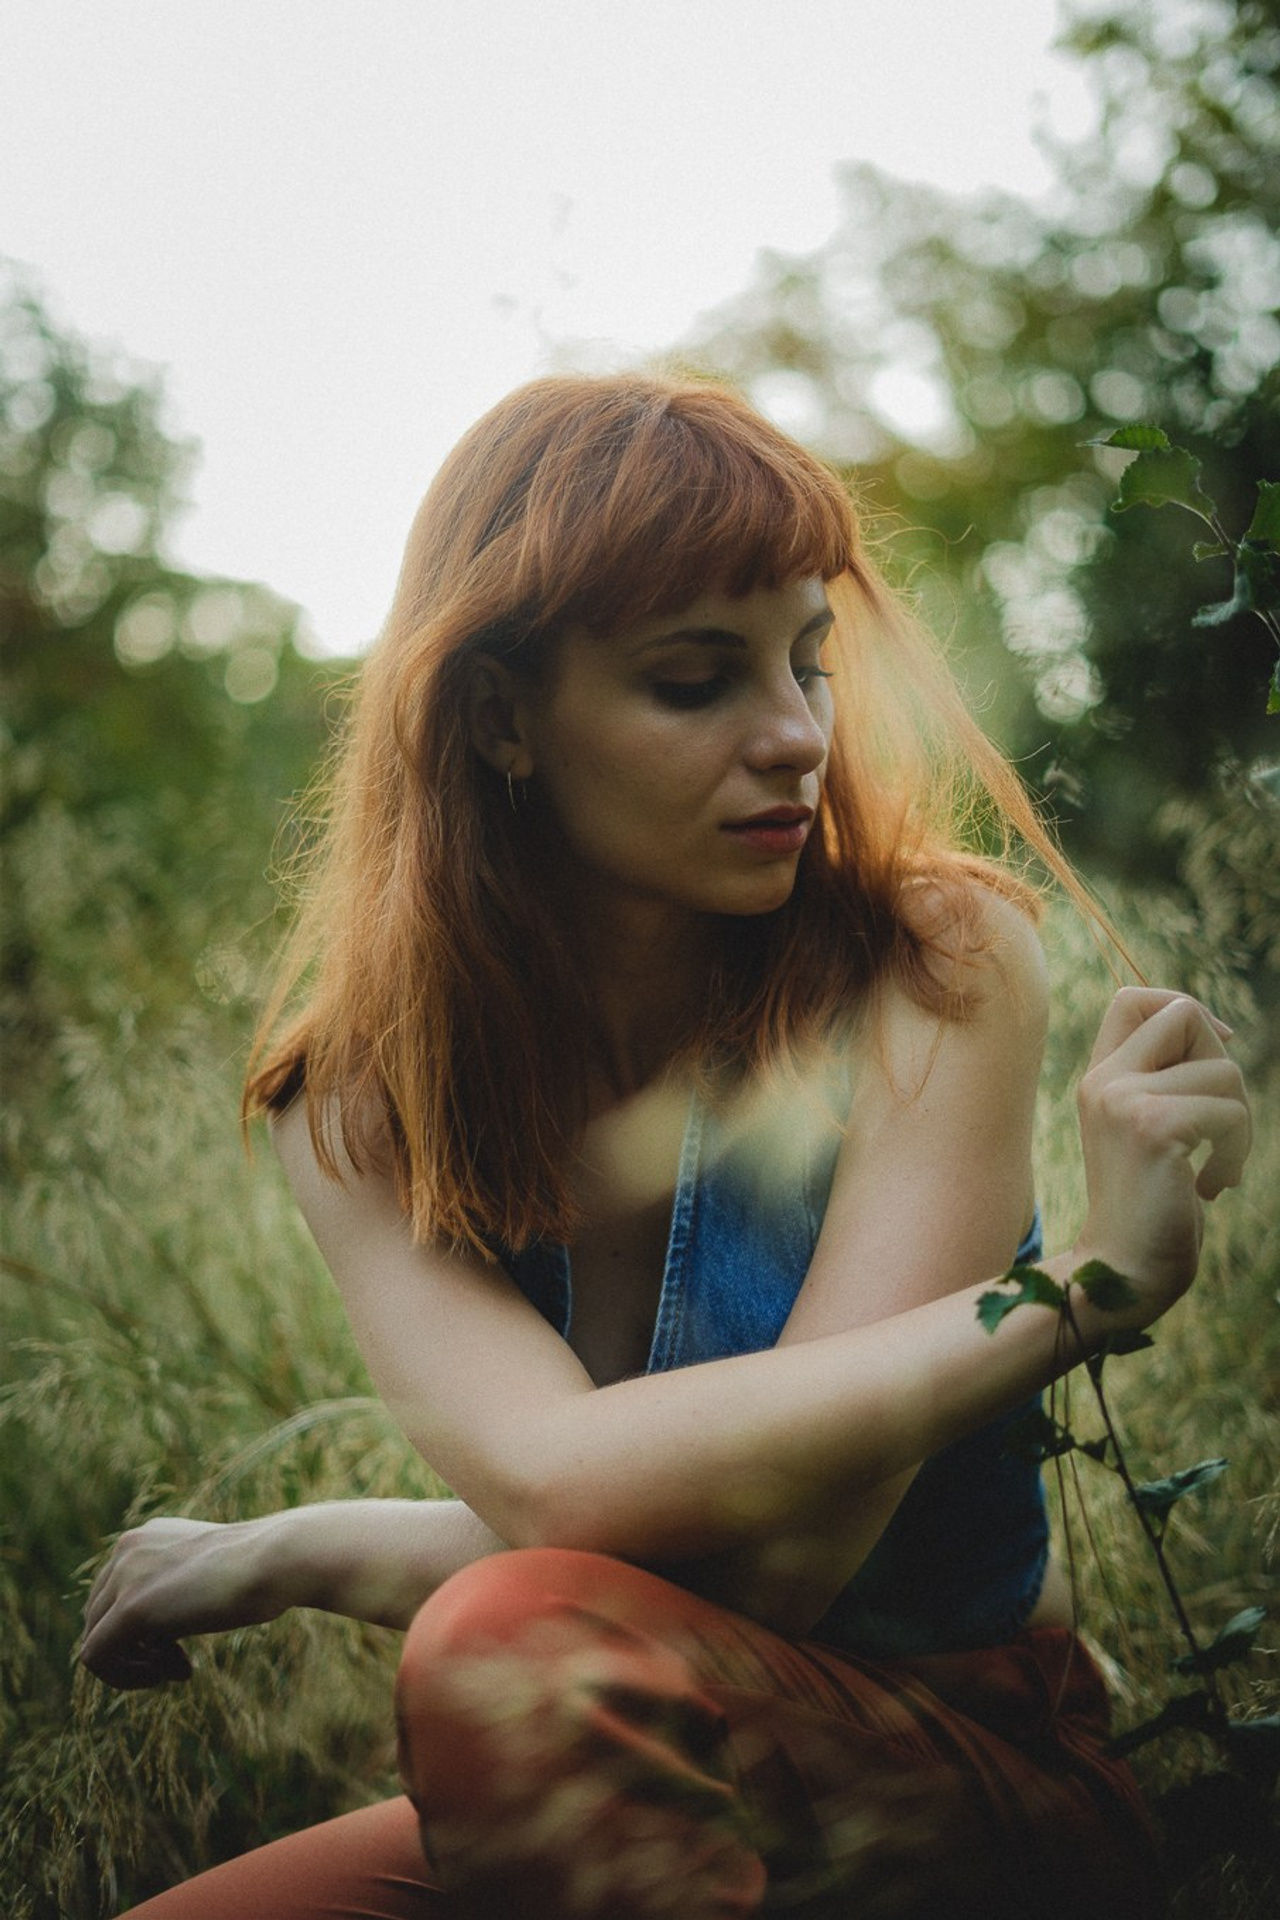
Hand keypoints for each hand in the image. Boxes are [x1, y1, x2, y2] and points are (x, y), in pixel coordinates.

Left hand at [81, 1516, 279, 1690]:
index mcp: (145, 1536)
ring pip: (93, 1639)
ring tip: (177, 1668)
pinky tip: (174, 1672)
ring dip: (134, 1665)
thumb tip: (154, 1629)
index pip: (112, 1595)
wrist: (277, 1560)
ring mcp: (124, 1577)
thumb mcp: (209, 1569)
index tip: (180, 1643)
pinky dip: (126, 1677)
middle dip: (135, 1648)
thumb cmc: (260, 1569)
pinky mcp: (129, 1609)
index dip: (140, 1629)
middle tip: (179, 1661)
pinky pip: (96, 1658)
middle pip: (98, 1618)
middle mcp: (127, 1549)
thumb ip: (177, 1584)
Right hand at [1073, 988, 1250, 1325]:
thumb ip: (1162, 1081)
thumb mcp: (1145, 1132)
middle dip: (1222, 1062)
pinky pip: (1230, 1111)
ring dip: (1239, 1125)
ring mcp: (1124, 1100)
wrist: (1120, 1273)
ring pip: (1222, 1069)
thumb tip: (1219, 1033)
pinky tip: (1210, 1188)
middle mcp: (1104, 1080)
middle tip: (1218, 1124)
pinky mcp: (1154, 1127)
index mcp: (1098, 1078)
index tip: (1209, 1056)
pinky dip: (1236, 1153)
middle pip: (1184, 1014)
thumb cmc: (1146, 1210)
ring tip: (1216, 1169)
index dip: (1183, 1010)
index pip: (1133, 999)